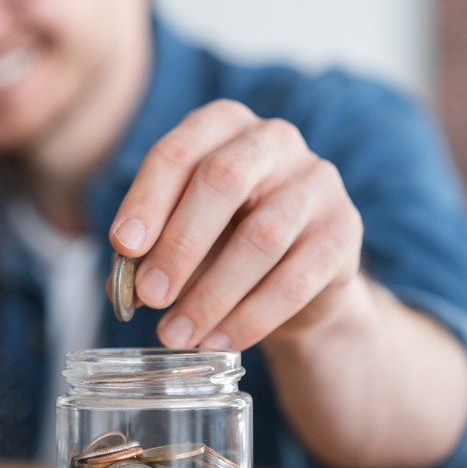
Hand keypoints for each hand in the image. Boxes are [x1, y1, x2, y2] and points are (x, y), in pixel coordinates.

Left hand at [108, 99, 362, 350]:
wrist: (296, 280)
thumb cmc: (220, 243)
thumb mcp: (177, 240)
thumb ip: (147, 254)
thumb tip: (122, 285)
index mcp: (220, 126)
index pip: (178, 152)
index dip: (147, 200)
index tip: (123, 246)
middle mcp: (272, 139)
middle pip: (223, 180)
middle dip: (179, 244)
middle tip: (149, 296)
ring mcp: (316, 181)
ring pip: (262, 236)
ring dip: (211, 294)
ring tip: (175, 333)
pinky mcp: (344, 230)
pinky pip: (296, 278)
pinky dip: (250, 317)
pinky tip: (218, 341)